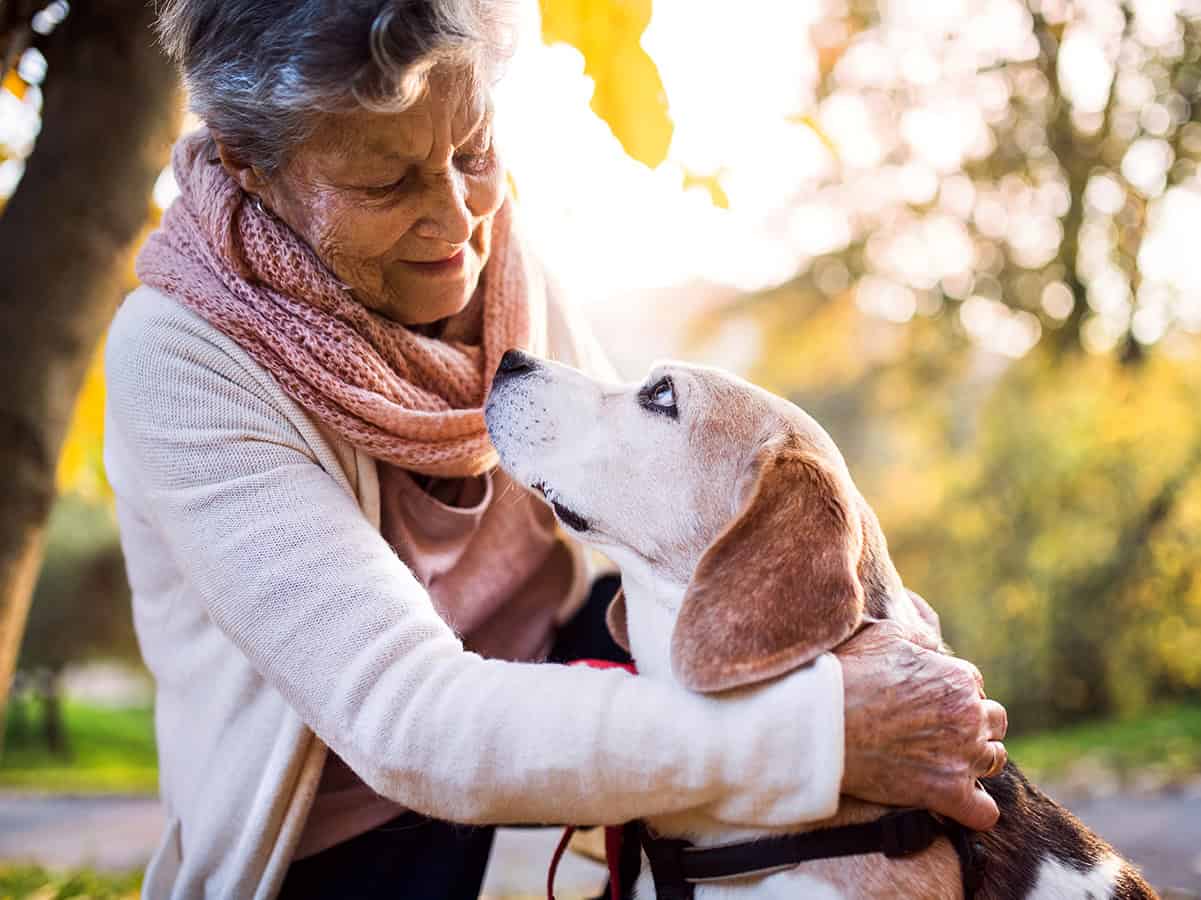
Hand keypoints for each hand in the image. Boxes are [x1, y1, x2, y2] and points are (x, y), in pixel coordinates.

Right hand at [835, 619, 1007, 830]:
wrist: (823, 723)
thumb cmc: (849, 675)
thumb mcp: (885, 635)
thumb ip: (918, 636)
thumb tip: (931, 642)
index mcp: (958, 678)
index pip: (974, 686)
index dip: (951, 693)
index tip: (927, 703)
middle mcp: (970, 717)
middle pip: (994, 722)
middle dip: (973, 724)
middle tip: (939, 731)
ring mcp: (963, 757)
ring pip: (994, 761)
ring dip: (976, 761)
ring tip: (945, 762)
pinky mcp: (949, 793)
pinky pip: (984, 811)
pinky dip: (974, 808)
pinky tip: (955, 802)